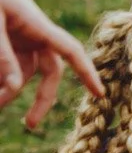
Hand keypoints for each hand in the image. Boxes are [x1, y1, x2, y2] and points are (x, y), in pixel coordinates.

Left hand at [0, 0, 103, 128]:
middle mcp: (34, 36)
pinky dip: (1, 79)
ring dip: (9, 90)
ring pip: (23, 74)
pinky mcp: (7, 42)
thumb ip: (2, 55)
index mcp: (39, 27)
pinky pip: (7, 67)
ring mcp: (20, 40)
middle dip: (41, 99)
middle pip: (50, 73)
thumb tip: (13, 88)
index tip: (100, 95)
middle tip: (30, 125)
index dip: (87, 72)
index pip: (71, 52)